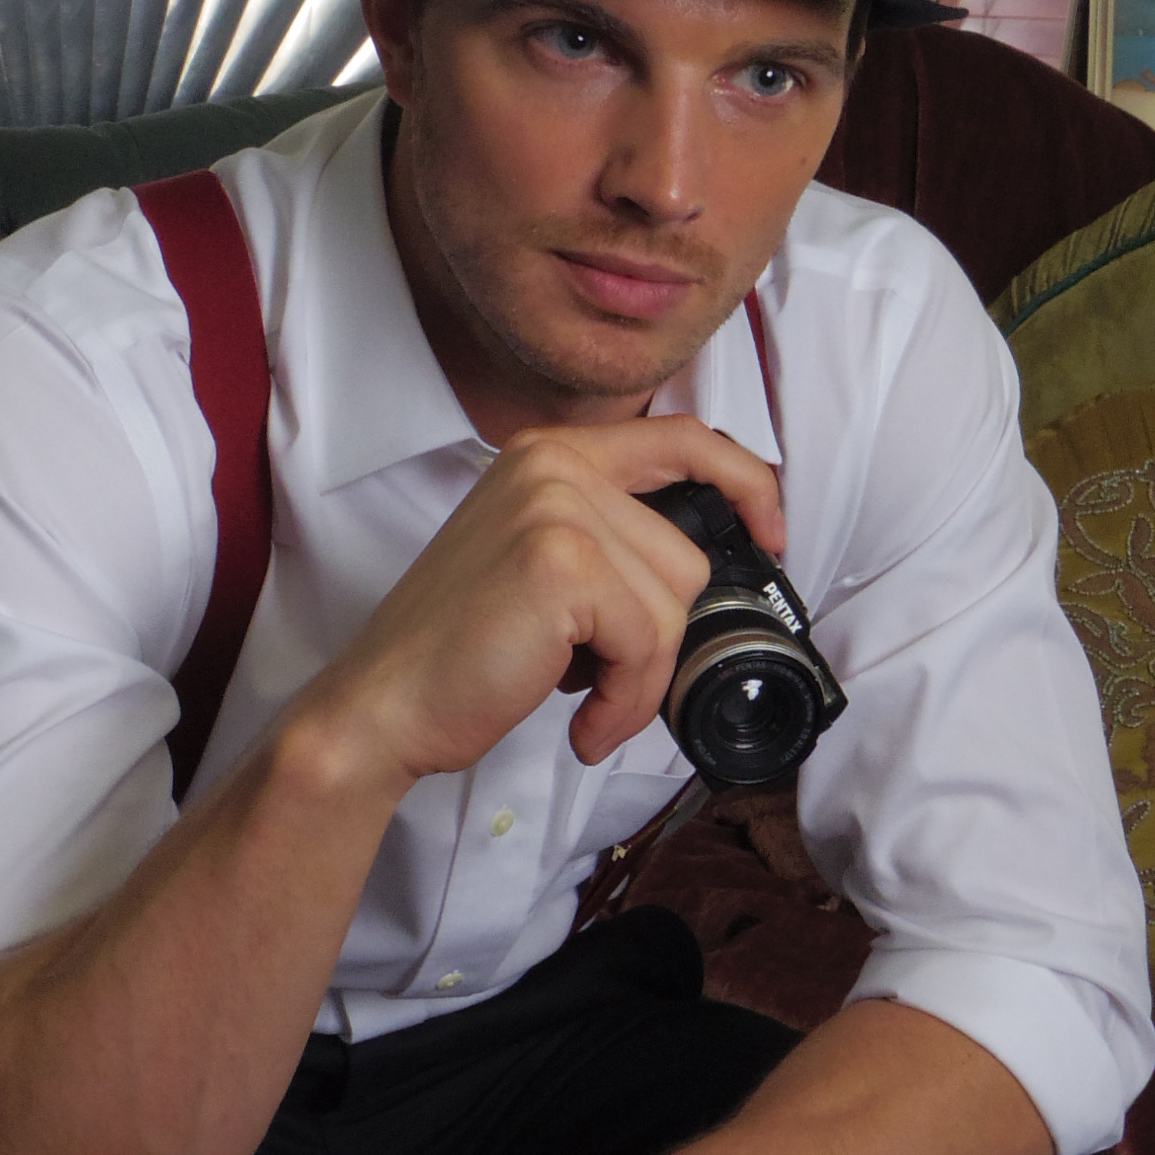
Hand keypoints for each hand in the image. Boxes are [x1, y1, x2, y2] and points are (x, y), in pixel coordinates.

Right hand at [298, 416, 781, 786]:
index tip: (771, 535)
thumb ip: (606, 537)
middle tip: (594, 672)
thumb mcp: (535, 561)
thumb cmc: (459, 651)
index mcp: (549, 454)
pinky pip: (650, 643)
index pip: (683, 437)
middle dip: (657, 635)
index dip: (746, 483)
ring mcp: (555, 506)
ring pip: (674, 604)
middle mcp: (552, 463)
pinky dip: (625, 700)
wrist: (382, 706)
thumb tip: (699, 566)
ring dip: (640, 677)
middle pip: (686, 552)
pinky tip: (578, 718)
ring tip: (579, 696)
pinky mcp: (561, 564)